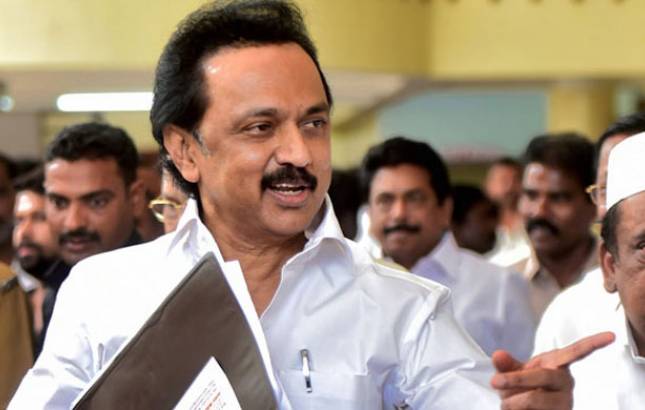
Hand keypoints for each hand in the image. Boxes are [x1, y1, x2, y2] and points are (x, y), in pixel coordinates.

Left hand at [490, 332, 614, 409]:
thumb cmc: (521, 386)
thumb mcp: (510, 373)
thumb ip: (505, 364)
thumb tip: (497, 354)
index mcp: (557, 364)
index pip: (577, 352)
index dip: (593, 344)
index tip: (611, 335)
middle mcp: (565, 382)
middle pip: (544, 377)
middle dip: (516, 379)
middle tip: (494, 382)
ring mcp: (564, 402)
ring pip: (536, 400)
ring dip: (513, 402)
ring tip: (505, 404)